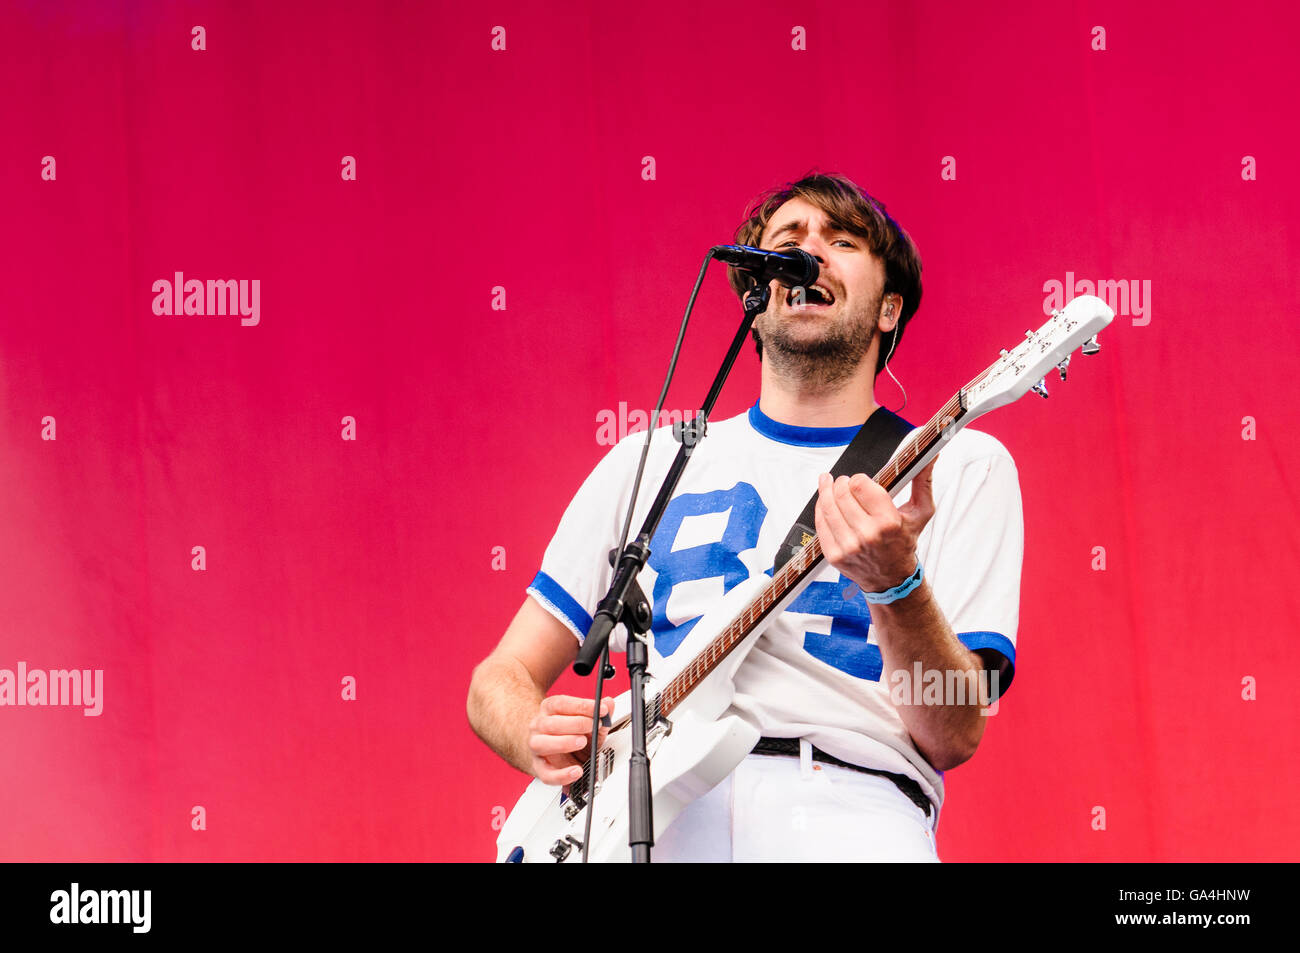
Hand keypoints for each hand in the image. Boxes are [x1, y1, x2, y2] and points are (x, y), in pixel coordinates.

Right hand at [526, 694, 611, 785]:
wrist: (553, 751)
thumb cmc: (570, 732)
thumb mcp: (587, 720)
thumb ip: (598, 712)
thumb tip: (608, 703)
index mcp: (549, 709)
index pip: (561, 704)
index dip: (581, 705)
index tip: (600, 709)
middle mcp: (539, 726)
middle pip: (550, 723)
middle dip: (575, 724)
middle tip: (592, 725)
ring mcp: (536, 746)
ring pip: (541, 744)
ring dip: (563, 743)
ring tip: (582, 742)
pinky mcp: (539, 768)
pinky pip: (546, 774)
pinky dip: (562, 775)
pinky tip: (576, 771)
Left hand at [814, 456, 938, 594]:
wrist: (892, 578)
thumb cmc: (905, 543)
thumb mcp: (920, 512)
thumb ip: (923, 481)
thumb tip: (930, 456)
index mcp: (889, 522)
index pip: (860, 485)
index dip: (858, 478)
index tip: (860, 480)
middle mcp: (867, 535)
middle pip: (841, 494)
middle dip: (840, 483)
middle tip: (843, 481)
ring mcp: (849, 546)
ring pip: (827, 507)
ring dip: (825, 490)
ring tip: (827, 483)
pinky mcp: (835, 555)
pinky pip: (820, 525)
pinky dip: (819, 510)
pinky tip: (823, 502)